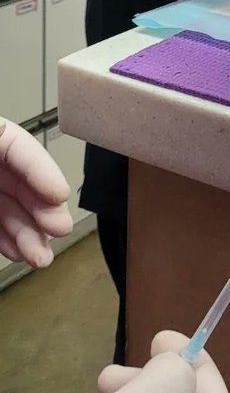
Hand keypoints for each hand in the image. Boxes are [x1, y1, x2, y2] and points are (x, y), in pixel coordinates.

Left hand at [0, 116, 72, 267]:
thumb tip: (5, 135)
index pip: (19, 146)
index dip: (41, 170)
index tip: (60, 194)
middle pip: (21, 182)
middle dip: (42, 210)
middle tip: (60, 230)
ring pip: (10, 209)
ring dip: (29, 235)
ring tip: (41, 258)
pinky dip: (7, 241)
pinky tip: (19, 253)